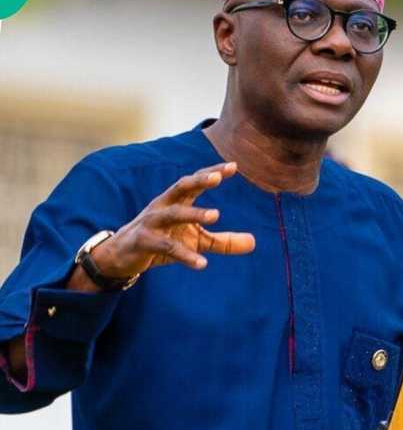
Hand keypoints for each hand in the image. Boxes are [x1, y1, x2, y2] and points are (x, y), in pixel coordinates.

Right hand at [90, 162, 255, 279]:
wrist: (121, 256)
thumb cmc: (162, 240)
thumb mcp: (195, 240)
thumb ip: (223, 241)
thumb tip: (254, 242)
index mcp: (176, 201)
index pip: (195, 182)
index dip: (212, 172)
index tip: (233, 166)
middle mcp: (164, 206)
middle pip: (181, 187)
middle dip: (199, 181)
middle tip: (217, 177)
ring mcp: (152, 222)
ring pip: (173, 213)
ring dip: (194, 213)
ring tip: (216, 216)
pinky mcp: (144, 242)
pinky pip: (167, 247)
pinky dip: (185, 255)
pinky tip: (202, 264)